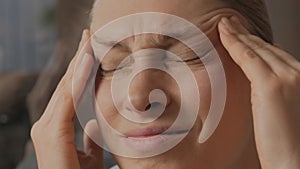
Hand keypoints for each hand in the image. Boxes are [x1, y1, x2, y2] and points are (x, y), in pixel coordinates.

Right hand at [31, 30, 103, 168]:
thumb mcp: (90, 155)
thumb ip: (90, 139)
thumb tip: (93, 124)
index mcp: (56, 124)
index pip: (71, 90)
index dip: (81, 68)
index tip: (92, 49)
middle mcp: (48, 122)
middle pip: (67, 84)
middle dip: (79, 58)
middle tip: (90, 35)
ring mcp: (47, 126)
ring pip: (67, 87)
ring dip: (79, 63)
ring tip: (90, 41)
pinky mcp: (51, 132)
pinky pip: (68, 99)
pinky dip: (78, 79)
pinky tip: (88, 62)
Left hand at [218, 16, 299, 168]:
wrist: (294, 160)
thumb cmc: (287, 140)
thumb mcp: (283, 106)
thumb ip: (274, 88)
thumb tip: (261, 75)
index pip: (274, 54)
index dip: (255, 42)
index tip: (241, 33)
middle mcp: (298, 72)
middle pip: (266, 48)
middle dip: (246, 34)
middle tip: (230, 23)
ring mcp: (287, 77)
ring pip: (257, 49)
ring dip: (238, 34)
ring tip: (224, 24)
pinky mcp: (272, 85)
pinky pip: (248, 58)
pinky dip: (235, 43)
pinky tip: (224, 33)